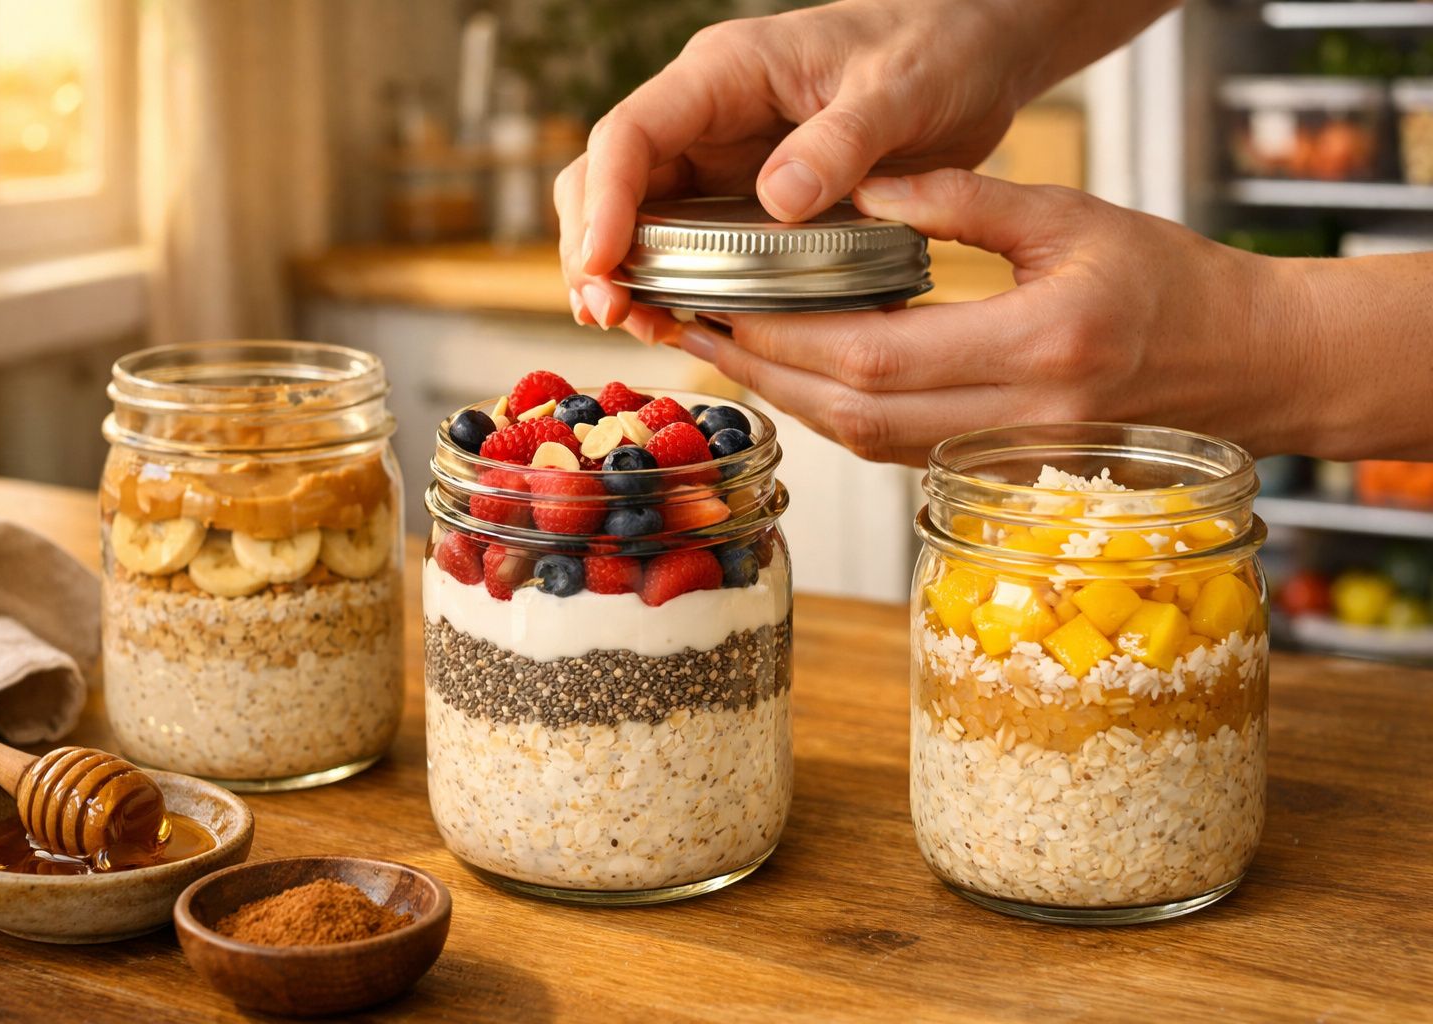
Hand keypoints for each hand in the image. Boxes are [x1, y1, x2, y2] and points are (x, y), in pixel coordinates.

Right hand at [555, 0, 1031, 335]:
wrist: (969, 55)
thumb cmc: (934, 50)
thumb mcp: (898, 89)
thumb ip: (842, 140)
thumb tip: (778, 198)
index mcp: (726, 73)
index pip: (631, 132)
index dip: (605, 201)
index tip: (603, 264)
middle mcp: (704, 113)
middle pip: (608, 177)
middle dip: (594, 247)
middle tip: (606, 314)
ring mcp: (717, 157)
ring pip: (633, 214)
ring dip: (621, 272)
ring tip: (633, 328)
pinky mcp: (739, 196)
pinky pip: (680, 240)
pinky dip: (665, 282)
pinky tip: (673, 321)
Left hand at [673, 169, 1319, 463]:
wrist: (1247, 365)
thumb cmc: (1174, 284)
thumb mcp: (1074, 217)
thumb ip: (963, 203)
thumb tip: (860, 189)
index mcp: (1038, 347)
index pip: (876, 354)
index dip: (785, 338)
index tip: (719, 305)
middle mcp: (1017, 417)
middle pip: (851, 412)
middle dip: (762, 374)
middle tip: (691, 332)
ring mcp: (1008, 457)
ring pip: (865, 442)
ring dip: (787, 401)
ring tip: (725, 352)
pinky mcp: (997, 468)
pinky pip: (894, 450)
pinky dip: (833, 416)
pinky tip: (797, 380)